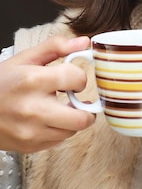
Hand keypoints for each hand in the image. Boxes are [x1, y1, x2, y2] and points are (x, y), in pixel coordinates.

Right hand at [0, 35, 95, 152]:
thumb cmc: (0, 82)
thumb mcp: (25, 59)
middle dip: (85, 108)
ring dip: (72, 120)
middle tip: (75, 100)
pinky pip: (58, 141)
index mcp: (32, 80)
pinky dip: (58, 130)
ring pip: (73, 131)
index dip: (79, 78)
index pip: (77, 79)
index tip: (71, 78)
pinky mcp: (30, 146)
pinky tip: (46, 119)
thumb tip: (85, 42)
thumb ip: (56, 47)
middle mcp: (33, 109)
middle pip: (82, 118)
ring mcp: (31, 131)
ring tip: (57, 108)